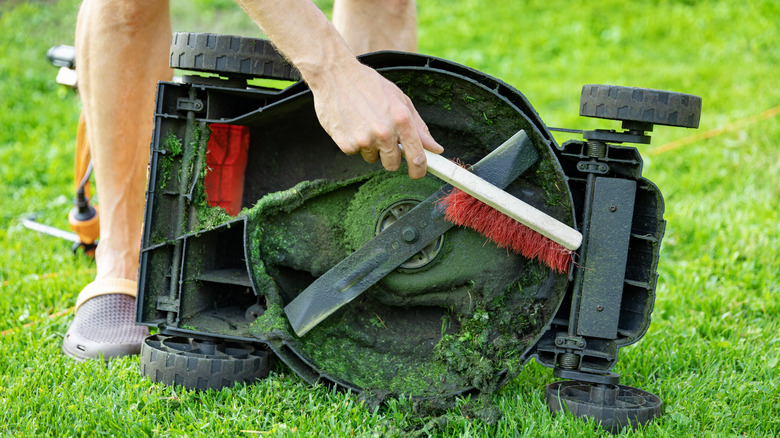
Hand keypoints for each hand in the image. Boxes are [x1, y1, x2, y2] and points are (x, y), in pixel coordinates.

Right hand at [309, 63, 443, 178]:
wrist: (335, 75)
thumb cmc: (369, 85)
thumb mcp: (400, 100)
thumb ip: (419, 127)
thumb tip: (435, 148)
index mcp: (402, 120)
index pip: (417, 157)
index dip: (419, 170)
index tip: (417, 173)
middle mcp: (384, 132)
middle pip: (393, 164)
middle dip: (390, 156)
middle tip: (383, 138)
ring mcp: (364, 139)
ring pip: (372, 158)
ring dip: (370, 147)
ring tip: (364, 123)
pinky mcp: (346, 144)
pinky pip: (355, 152)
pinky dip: (354, 142)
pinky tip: (351, 124)